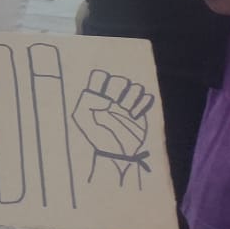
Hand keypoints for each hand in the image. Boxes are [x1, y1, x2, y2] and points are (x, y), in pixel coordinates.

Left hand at [71, 69, 154, 184]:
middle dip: (118, 91)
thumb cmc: (97, 135)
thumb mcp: (81, 118)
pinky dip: (143, 105)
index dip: (102, 82)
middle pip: (119, 80)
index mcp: (97, 95)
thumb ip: (86, 101)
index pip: (100, 76)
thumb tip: (105, 98)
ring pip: (135, 87)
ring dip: (131, 99)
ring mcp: (127, 103)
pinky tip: (135, 116)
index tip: (101, 96)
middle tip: (114, 105)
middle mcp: (113, 97)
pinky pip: (147, 97)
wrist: (116, 153)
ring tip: (126, 112)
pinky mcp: (140, 111)